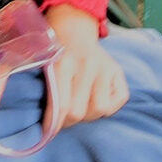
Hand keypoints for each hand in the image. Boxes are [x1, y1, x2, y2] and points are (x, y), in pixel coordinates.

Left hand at [45, 5, 128, 126]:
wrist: (72, 28)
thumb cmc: (54, 53)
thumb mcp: (43, 65)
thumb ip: (46, 90)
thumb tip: (45, 125)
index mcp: (63, 63)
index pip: (61, 105)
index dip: (54, 124)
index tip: (48, 132)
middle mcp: (86, 64)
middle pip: (79, 111)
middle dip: (69, 121)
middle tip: (63, 118)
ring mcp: (104, 66)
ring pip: (99, 109)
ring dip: (88, 115)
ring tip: (80, 107)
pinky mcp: (117, 70)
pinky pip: (118, 101)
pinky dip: (108, 107)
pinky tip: (96, 99)